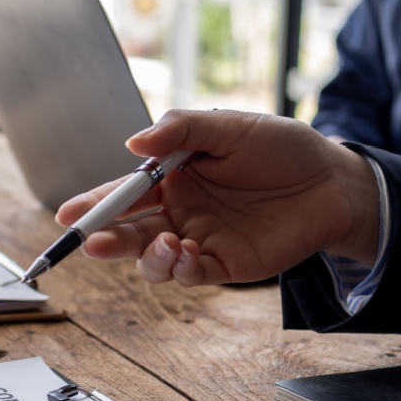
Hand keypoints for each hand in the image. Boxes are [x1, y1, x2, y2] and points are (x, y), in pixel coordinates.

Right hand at [54, 110, 380, 286]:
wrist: (332, 181)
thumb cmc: (282, 148)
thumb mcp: (230, 126)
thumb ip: (181, 131)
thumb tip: (133, 142)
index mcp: (172, 177)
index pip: (123, 192)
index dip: (94, 204)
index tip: (68, 215)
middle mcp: (179, 211)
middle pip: (129, 231)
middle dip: (106, 239)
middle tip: (92, 243)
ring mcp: (198, 240)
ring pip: (152, 260)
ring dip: (145, 257)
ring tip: (163, 244)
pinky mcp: (223, 264)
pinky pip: (189, 274)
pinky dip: (178, 270)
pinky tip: (184, 255)